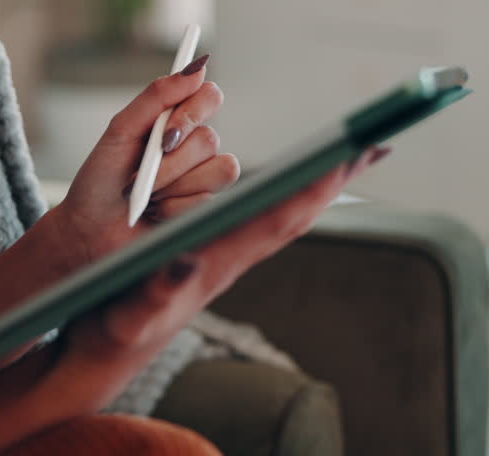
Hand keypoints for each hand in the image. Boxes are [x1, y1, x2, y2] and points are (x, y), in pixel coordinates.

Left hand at [38, 55, 240, 274]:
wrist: (89, 229)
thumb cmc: (100, 178)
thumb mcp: (120, 131)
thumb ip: (156, 97)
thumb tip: (197, 67)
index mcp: (175, 121)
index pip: (209, 97)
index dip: (192, 111)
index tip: (167, 128)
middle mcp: (194, 147)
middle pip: (210, 138)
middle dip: (170, 160)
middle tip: (141, 172)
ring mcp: (203, 178)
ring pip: (218, 169)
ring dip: (172, 184)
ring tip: (146, 193)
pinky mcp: (205, 209)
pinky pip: (207, 200)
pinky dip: (174, 207)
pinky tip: (156, 213)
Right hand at [40, 146, 389, 410]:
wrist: (113, 345)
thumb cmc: (118, 326)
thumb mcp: (132, 312)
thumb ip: (158, 290)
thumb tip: (186, 262)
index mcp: (222, 263)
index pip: (279, 218)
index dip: (312, 186)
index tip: (345, 156)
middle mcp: (237, 257)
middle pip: (298, 211)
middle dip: (335, 178)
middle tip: (375, 143)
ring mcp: (234, 254)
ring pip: (290, 213)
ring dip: (322, 183)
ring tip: (353, 153)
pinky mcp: (225, 253)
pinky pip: (271, 217)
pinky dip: (296, 193)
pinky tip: (304, 181)